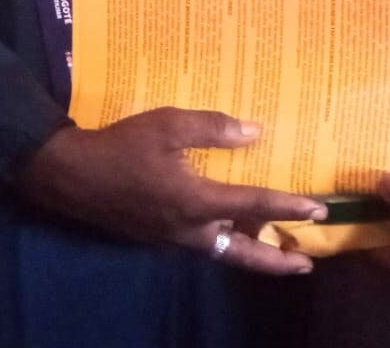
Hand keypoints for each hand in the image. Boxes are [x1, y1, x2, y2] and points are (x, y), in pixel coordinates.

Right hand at [17, 107, 326, 273]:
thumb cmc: (122, 146)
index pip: (252, 206)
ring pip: (223, 252)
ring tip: (280, 252)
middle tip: (307, 264)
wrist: (71, 175)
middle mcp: (188, 228)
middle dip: (276, 260)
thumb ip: (213, 128)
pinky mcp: (159, 235)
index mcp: (195, 201)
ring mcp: (172, 237)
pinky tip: (233, 228)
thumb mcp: (168, 124)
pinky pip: (203, 244)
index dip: (288, 207)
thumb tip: (254, 132)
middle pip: (242, 252)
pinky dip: (227, 242)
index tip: (318, 210)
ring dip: (253, 254)